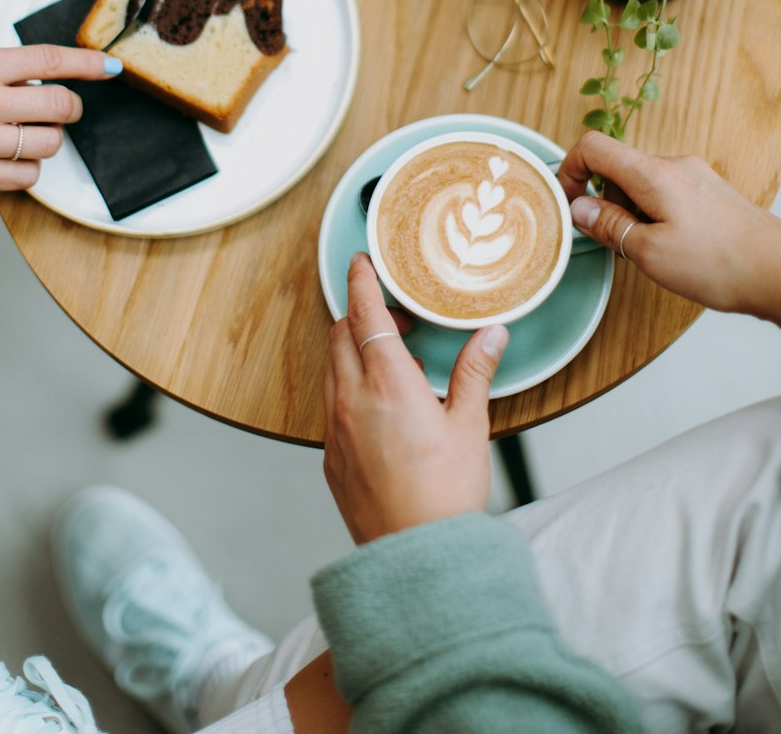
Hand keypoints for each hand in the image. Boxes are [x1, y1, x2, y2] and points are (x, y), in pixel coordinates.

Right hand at [0, 44, 120, 189]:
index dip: (88, 63)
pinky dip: (28, 169)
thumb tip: (39, 78)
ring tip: (23, 130)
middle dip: (69, 106)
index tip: (108, 67)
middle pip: (60, 106)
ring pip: (48, 144)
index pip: (51, 60)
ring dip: (46, 137)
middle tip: (59, 105)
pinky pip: (26, 178)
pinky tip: (12, 157)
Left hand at [322, 252, 508, 545]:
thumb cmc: (445, 496)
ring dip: (352, 350)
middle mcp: (352, 399)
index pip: (364, 313)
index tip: (361, 262)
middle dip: (362, 314)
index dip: (361, 281)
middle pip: (341, 334)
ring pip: (331, 367)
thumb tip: (491, 333)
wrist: (416, 559)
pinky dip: (348, 386)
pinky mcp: (330, 456)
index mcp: (388, 384)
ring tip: (393, 363)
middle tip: (396, 318)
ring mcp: (335, 429)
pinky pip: (330, 403)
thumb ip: (475, 372)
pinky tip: (379, 405)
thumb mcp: (470, 426)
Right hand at [558, 130, 780, 321]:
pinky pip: (666, 194)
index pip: (594, 147)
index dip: (570, 170)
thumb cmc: (722, 263)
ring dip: (632, 213)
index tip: (567, 201)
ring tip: (651, 251)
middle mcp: (674, 167)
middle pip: (618, 168)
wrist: (779, 271)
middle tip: (615, 242)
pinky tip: (673, 248)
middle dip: (606, 203)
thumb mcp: (649, 252)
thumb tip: (578, 208)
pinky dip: (655, 216)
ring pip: (642, 184)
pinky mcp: (709, 193)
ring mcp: (695, 177)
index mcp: (653, 174)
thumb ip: (609, 226)